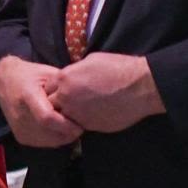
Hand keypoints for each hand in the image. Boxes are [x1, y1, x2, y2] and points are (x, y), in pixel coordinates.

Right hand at [0, 56, 82, 146]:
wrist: (5, 82)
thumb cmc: (30, 75)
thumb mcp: (48, 73)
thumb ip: (63, 87)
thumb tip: (83, 102)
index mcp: (27, 95)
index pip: (47, 117)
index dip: (66, 124)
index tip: (81, 123)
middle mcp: (20, 114)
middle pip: (49, 132)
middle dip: (69, 132)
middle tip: (81, 125)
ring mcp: (18, 127)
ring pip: (48, 141)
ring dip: (64, 137)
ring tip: (71, 126)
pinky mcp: (20, 136)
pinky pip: (43, 143)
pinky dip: (55, 139)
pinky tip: (60, 129)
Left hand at [47, 52, 164, 132]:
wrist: (139, 87)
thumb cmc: (118, 68)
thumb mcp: (91, 61)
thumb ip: (74, 72)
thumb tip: (71, 77)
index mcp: (64, 79)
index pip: (48, 88)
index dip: (55, 90)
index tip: (62, 91)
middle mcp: (66, 97)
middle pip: (51, 105)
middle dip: (58, 104)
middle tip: (69, 103)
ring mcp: (77, 114)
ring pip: (63, 118)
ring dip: (69, 115)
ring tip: (81, 111)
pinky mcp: (89, 126)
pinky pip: (79, 126)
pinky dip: (82, 122)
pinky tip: (93, 116)